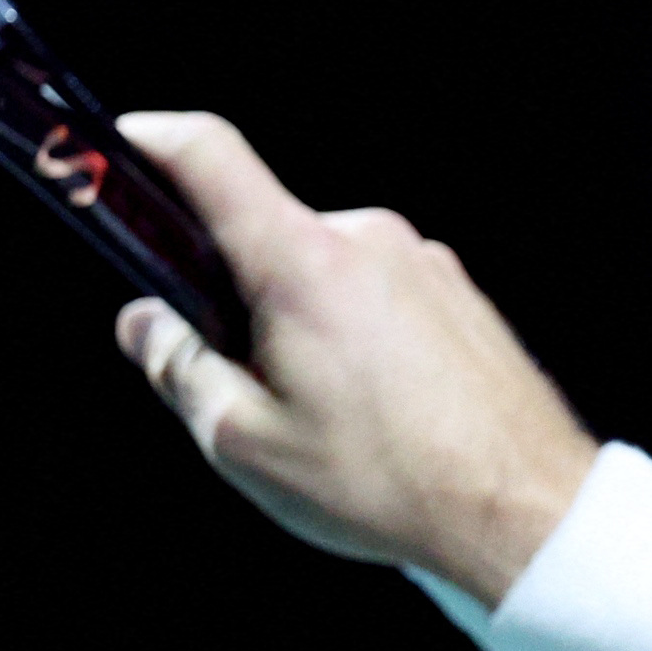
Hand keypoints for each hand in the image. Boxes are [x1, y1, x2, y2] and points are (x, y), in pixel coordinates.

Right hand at [109, 113, 599, 604]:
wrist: (525, 512)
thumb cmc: (393, 484)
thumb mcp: (246, 442)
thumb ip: (179, 368)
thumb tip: (145, 325)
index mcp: (305, 263)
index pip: (211, 157)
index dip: (155, 139)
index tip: (126, 140)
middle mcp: (369, 241)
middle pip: (267, 241)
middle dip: (240, 302)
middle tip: (254, 388)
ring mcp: (424, 264)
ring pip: (325, 278)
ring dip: (306, 331)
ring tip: (337, 420)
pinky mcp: (459, 295)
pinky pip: (380, 299)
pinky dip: (360, 344)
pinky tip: (382, 415)